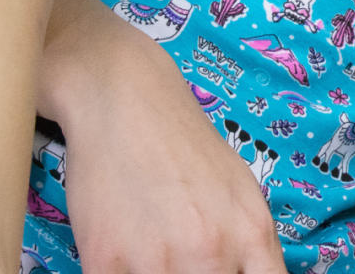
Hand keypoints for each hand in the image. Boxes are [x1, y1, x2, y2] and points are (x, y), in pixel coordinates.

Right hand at [41, 0, 286, 272]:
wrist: (124, 99)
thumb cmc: (185, 146)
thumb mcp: (241, 192)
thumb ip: (251, 248)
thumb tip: (250, 273)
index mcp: (251, 236)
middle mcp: (210, 253)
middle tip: (183, 259)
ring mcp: (156, 263)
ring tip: (151, 252)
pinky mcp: (103, 264)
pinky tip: (122, 254)